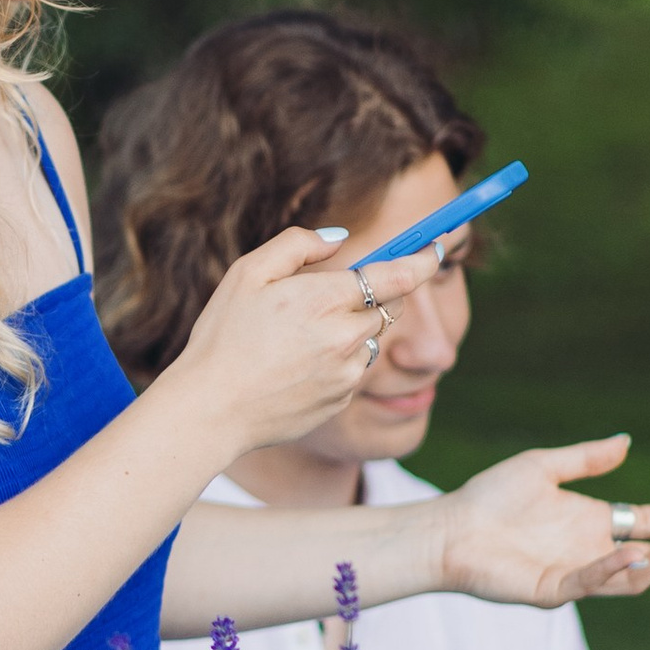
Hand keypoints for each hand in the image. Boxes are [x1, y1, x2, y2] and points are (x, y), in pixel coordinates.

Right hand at [159, 229, 440, 459]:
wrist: (211, 410)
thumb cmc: (221, 337)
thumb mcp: (246, 274)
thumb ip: (298, 245)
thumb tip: (340, 239)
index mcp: (325, 298)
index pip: (398, 274)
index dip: (424, 259)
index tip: (439, 249)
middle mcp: (346, 336)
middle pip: (382, 308)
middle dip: (362, 300)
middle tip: (317, 304)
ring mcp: (348, 373)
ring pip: (366, 341)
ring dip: (346, 334)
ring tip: (294, 344)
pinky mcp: (342, 401)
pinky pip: (351, 372)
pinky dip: (334, 364)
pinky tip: (292, 369)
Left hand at [431, 437, 649, 608]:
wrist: (447, 527)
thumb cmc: (489, 497)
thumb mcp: (544, 467)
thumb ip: (587, 459)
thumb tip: (627, 442)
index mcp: (592, 522)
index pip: (648, 522)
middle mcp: (590, 551)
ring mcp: (574, 574)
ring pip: (631, 575)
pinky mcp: (551, 591)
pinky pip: (591, 582)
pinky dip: (614, 567)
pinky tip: (636, 551)